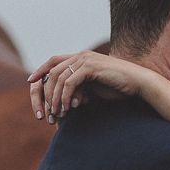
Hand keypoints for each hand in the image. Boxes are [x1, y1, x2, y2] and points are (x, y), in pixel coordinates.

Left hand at [27, 51, 152, 123]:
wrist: (137, 83)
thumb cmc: (119, 86)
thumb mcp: (94, 86)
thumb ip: (79, 87)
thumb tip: (66, 98)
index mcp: (81, 57)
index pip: (53, 61)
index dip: (40, 70)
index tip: (31, 83)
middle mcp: (80, 55)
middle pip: (51, 71)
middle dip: (45, 92)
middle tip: (45, 112)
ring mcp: (85, 59)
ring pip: (58, 78)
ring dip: (54, 98)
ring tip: (56, 114)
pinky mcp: (90, 67)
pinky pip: (69, 82)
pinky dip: (64, 96)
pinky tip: (66, 108)